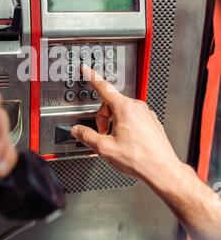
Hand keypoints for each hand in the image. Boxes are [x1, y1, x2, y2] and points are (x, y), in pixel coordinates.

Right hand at [71, 65, 180, 180]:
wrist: (162, 169)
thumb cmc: (139, 159)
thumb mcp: (105, 148)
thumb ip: (87, 136)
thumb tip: (78, 130)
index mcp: (124, 108)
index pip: (104, 87)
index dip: (92, 77)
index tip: (86, 70)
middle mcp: (137, 107)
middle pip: (111, 104)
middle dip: (103, 118)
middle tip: (102, 134)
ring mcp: (146, 114)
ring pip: (122, 112)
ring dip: (114, 123)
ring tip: (116, 141)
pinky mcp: (151, 122)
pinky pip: (133, 118)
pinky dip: (126, 127)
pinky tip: (127, 142)